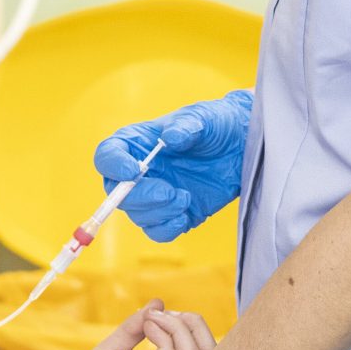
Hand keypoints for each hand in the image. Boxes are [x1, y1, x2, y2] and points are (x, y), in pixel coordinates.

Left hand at [26, 303, 216, 349]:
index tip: (169, 311)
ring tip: (154, 317)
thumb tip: (157, 304)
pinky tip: (148, 327)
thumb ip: (135, 328)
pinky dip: (163, 342)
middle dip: (196, 327)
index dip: (195, 329)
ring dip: (178, 330)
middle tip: (169, 312)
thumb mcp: (111, 349)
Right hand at [94, 90, 252, 241]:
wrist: (242, 147)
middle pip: (117, 193)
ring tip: (186, 198)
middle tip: (168, 191)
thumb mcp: (204, 118)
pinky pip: (158, 231)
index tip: (133, 170)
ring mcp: (155, 195)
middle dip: (140, 196)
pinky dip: (168, 228)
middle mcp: (140, 172)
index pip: (108, 155)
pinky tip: (186, 215)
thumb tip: (170, 139)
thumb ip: (186, 126)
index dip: (113, 165)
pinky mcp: (173, 213)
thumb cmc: (217, 125)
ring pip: (138, 215)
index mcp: (137, 143)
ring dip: (159, 212)